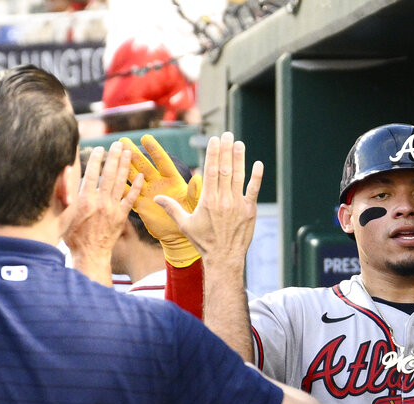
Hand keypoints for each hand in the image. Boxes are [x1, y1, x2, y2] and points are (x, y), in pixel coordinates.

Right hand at [64, 142, 142, 285]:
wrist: (90, 254)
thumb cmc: (72, 236)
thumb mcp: (61, 215)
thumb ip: (63, 193)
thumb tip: (66, 172)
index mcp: (84, 200)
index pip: (91, 174)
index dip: (96, 160)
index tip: (100, 148)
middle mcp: (100, 202)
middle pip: (108, 174)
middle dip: (114, 158)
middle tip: (119, 144)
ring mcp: (113, 209)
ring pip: (121, 183)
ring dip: (125, 166)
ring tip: (129, 153)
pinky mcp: (122, 217)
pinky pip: (131, 199)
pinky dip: (136, 187)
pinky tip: (141, 176)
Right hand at [120, 134, 203, 266]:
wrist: (181, 237)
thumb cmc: (192, 219)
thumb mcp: (194, 205)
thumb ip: (194, 192)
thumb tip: (198, 178)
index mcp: (173, 181)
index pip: (162, 162)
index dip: (154, 150)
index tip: (145, 138)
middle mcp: (159, 184)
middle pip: (144, 166)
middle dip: (133, 153)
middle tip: (122, 140)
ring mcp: (148, 194)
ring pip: (133, 177)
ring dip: (123, 166)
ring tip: (113, 153)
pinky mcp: (141, 206)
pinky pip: (128, 195)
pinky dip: (120, 188)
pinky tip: (109, 178)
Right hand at [155, 131, 262, 265]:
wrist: (224, 258)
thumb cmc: (204, 242)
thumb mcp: (185, 225)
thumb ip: (172, 208)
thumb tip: (155, 198)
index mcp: (208, 200)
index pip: (211, 171)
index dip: (213, 153)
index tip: (214, 140)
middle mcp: (223, 199)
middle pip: (225, 169)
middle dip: (226, 150)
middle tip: (227, 134)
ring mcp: (238, 204)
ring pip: (239, 176)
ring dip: (239, 158)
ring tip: (239, 143)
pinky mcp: (250, 210)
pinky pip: (253, 190)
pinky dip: (256, 177)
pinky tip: (258, 164)